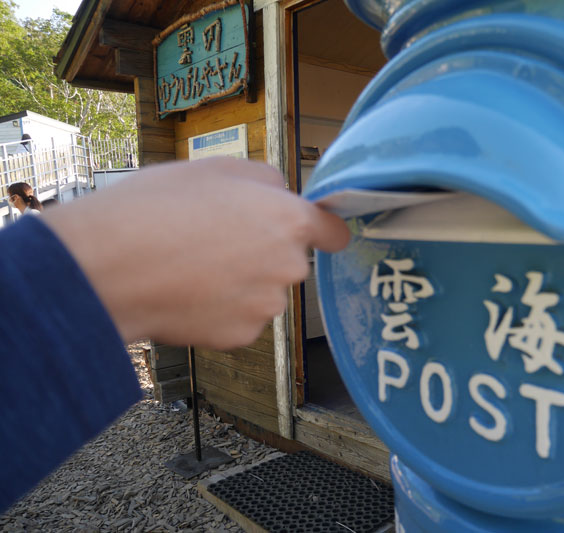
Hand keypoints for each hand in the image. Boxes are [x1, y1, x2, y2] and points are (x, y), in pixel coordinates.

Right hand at [42, 158, 349, 348]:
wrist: (111, 266)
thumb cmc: (157, 208)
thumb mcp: (215, 169)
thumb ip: (264, 180)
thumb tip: (281, 193)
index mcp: (290, 220)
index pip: (333, 233)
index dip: (321, 231)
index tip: (314, 234)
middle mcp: (289, 267)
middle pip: (290, 262)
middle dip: (264, 254)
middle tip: (216, 242)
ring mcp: (266, 305)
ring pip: (263, 293)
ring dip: (241, 285)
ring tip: (193, 268)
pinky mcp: (240, 336)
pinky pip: (239, 320)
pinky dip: (220, 312)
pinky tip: (187, 295)